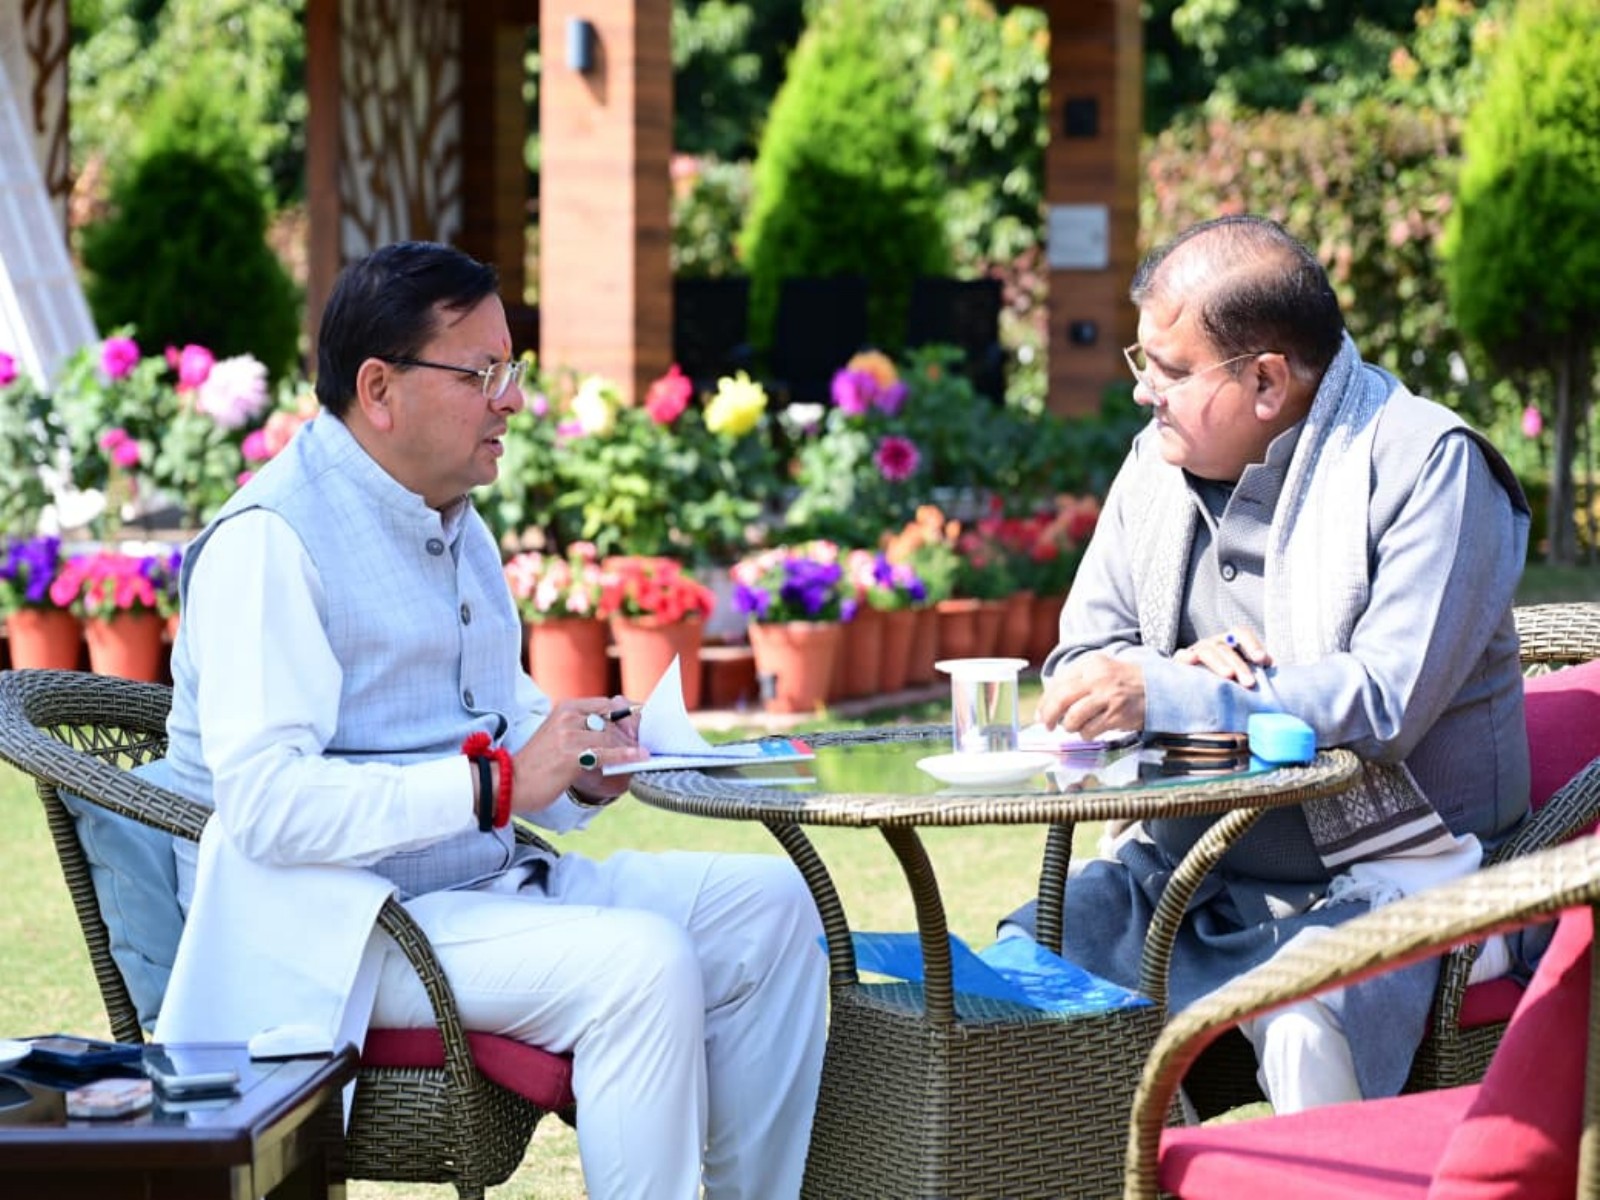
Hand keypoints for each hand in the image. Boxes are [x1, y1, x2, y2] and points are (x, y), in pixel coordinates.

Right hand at [508, 696, 648, 812]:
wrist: (508, 783)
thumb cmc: (536, 765)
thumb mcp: (559, 737)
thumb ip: (584, 730)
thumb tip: (617, 732)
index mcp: (565, 708)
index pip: (607, 704)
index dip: (627, 715)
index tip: (642, 725)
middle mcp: (568, 716)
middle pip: (612, 720)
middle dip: (631, 734)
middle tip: (645, 744)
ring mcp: (569, 734)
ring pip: (611, 736)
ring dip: (630, 747)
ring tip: (643, 755)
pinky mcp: (571, 755)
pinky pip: (606, 753)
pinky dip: (626, 755)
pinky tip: (640, 758)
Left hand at [1036, 653, 1145, 736]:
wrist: (1157, 689)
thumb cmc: (1122, 683)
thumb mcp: (1100, 671)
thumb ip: (1075, 682)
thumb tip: (1046, 705)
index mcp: (1090, 664)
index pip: (1058, 683)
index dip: (1044, 701)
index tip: (1040, 713)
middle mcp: (1098, 678)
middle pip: (1061, 698)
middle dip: (1049, 715)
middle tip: (1047, 725)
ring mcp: (1108, 697)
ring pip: (1073, 717)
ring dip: (1069, 726)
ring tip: (1074, 726)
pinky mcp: (1116, 715)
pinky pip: (1089, 730)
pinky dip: (1085, 734)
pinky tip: (1091, 730)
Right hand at [1173, 628, 1272, 687]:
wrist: (1195, 686)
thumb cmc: (1228, 680)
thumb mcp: (1244, 672)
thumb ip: (1258, 670)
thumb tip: (1272, 667)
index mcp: (1231, 642)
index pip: (1242, 634)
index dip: (1252, 644)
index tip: (1262, 661)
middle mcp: (1214, 643)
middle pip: (1227, 647)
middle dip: (1240, 665)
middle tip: (1249, 683)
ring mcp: (1197, 650)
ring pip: (1208, 651)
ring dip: (1219, 663)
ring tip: (1228, 676)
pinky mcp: (1181, 660)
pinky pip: (1182, 656)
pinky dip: (1186, 657)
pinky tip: (1191, 661)